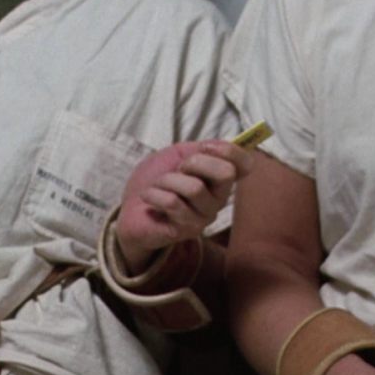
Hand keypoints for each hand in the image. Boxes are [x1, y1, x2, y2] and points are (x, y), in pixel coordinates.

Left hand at [115, 140, 241, 269]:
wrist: (130, 206)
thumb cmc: (156, 178)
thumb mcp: (177, 153)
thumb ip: (200, 149)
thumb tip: (220, 144)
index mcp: (219, 178)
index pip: (245, 164)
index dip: (228, 150)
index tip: (204, 147)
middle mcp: (218, 198)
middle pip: (226, 173)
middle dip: (195, 162)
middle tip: (178, 168)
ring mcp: (205, 216)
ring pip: (194, 188)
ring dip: (167, 179)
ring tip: (157, 185)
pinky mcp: (187, 229)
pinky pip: (172, 202)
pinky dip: (154, 193)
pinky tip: (148, 197)